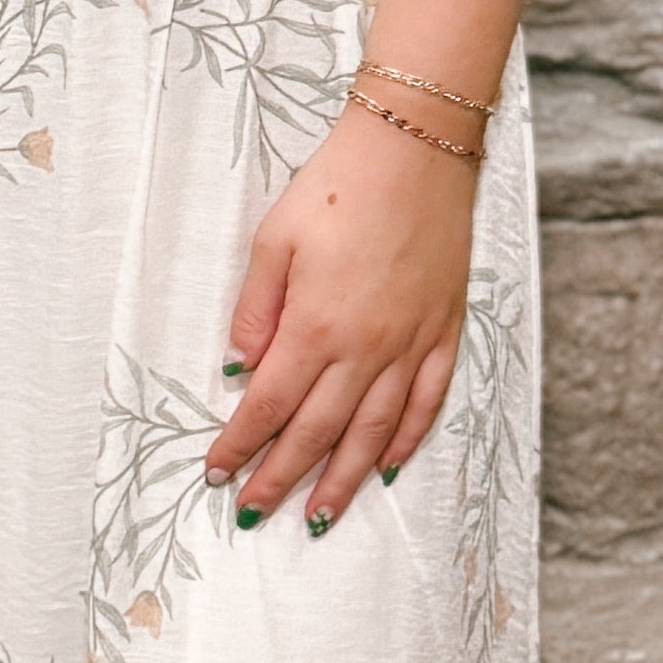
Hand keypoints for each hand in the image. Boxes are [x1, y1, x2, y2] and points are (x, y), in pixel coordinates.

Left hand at [207, 104, 473, 530]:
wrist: (416, 147)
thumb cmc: (338, 186)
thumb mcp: (274, 239)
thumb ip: (255, 310)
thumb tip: (240, 369)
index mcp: (316, 326)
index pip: (269, 407)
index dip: (241, 446)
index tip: (218, 473)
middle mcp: (366, 349)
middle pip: (317, 433)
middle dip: (281, 478)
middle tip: (253, 512)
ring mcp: (411, 344)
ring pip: (373, 433)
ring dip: (343, 480)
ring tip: (319, 516)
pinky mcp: (444, 330)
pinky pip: (427, 402)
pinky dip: (404, 440)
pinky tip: (384, 465)